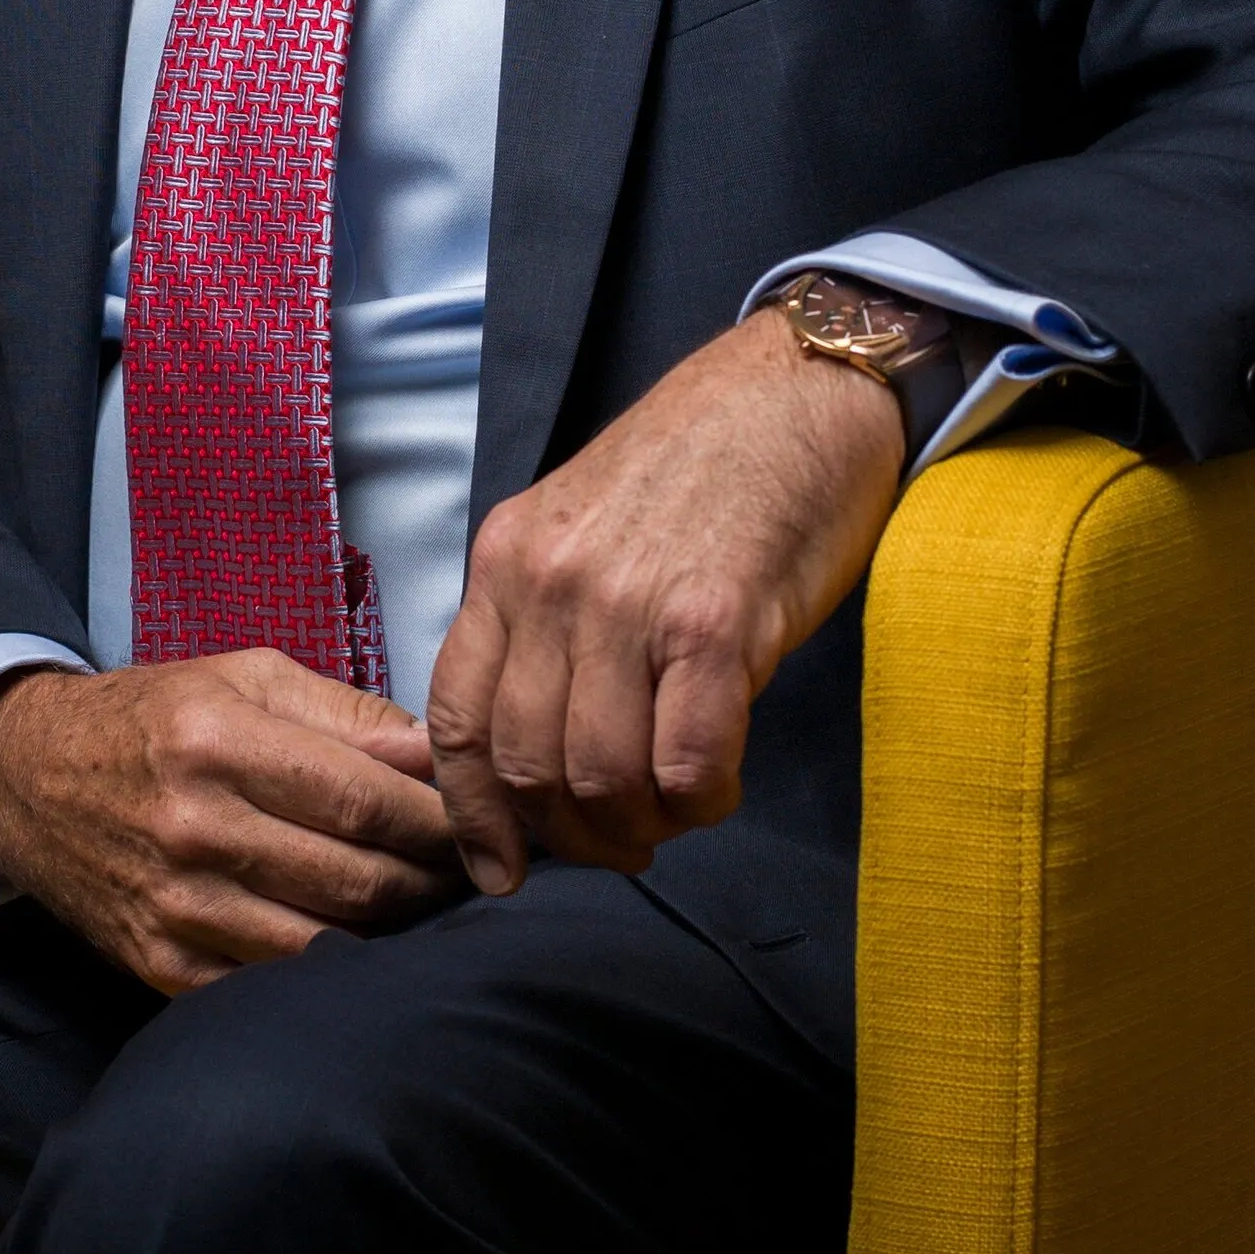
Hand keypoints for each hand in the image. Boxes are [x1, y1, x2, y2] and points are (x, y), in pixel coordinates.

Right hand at [0, 645, 462, 993]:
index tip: (485, 823)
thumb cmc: (155, 718)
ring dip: (395, 934)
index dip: (441, 822)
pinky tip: (365, 947)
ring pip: (324, 944)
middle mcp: (194, 830)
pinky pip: (271, 985)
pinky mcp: (160, 965)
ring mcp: (176, 907)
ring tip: (431, 907)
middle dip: (433, 882)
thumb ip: (346, 713)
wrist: (29, 780)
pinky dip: (330, 974)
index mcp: (218, 743)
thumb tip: (436, 753)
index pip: (365, 800)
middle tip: (476, 873)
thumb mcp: (244, 678)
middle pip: (356, 881)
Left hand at [428, 305, 905, 892]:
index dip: (472, 814)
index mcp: (506, 555)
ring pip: (598, 778)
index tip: (501, 868)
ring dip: (640, 825)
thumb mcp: (586, 527)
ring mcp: (625, 600)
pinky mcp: (711, 621)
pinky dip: (701, 799)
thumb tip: (537, 754)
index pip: (454, 717)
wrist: (800, 385)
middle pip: (524, 765)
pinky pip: (684, 762)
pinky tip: (720, 782)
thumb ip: (548, 622)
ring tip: (677, 811)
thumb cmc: (704, 464)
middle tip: (623, 842)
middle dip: (572, 835)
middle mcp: (549, 579)